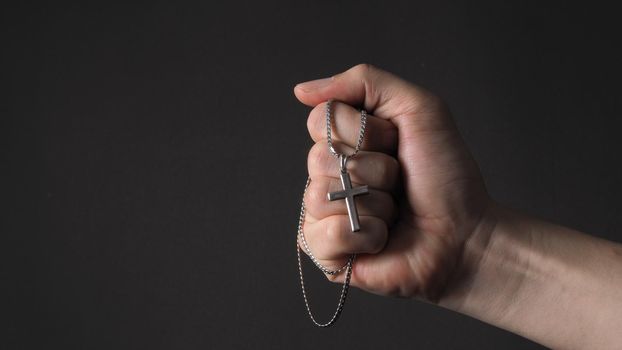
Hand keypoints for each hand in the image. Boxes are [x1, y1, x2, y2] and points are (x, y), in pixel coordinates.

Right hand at [294, 64, 490, 300]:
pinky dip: (362, 235)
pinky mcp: (327, 251)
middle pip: (318, 159)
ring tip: (394, 213)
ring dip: (372, 204)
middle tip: (398, 182)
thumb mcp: (418, 108)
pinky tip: (382, 239)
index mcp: (346, 141)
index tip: (395, 143)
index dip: (361, 132)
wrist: (467, 234)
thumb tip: (302, 90)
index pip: (320, 121)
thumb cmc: (446, 175)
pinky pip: (321, 235)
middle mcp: (331, 174)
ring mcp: (326, 213)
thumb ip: (364, 82)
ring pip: (319, 197)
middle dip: (373, 170)